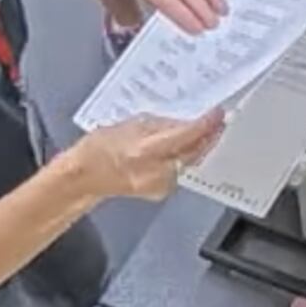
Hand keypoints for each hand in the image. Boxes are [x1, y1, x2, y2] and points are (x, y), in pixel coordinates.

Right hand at [76, 110, 227, 202]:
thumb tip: (184, 122)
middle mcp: (155, 171)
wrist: (86, 176)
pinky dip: (185, 159)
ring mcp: (160, 185)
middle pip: (194, 153)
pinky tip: (184, 149)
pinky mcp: (161, 192)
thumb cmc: (99, 148)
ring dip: (198, 147)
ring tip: (204, 132)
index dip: (205, 124)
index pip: (186, 136)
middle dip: (208, 137)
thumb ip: (160, 124)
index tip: (217, 114)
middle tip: (219, 122)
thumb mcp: (131, 124)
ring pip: (189, 163)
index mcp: (145, 150)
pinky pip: (180, 172)